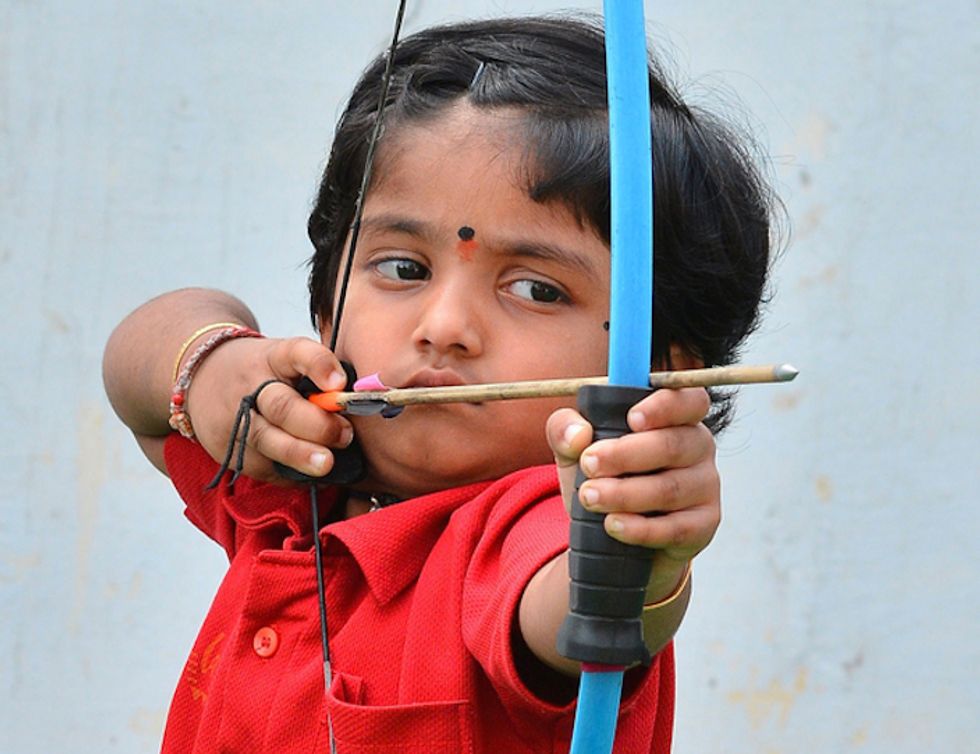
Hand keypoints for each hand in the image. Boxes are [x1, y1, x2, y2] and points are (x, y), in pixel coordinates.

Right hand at [188, 336, 353, 482]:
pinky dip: (289, 473)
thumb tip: (360, 404)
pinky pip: (261, 466)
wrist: (200, 375)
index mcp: (273, 357)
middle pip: (282, 406)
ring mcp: (235, 419)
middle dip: (316, 425)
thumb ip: (316, 377)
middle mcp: (251, 386)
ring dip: (299, 454)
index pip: (296, 353)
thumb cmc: (262, 371)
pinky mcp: (227, 449)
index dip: (319, 366)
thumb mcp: (284, 358)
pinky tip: (311, 476)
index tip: (339, 383)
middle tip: (345, 436)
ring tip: (326, 464)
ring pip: (266, 440)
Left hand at [546, 387, 719, 578]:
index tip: (631, 418)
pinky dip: (640, 528)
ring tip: (589, 496)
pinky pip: (676, 528)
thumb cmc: (603, 476)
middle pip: (672, 445)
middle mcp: (698, 446)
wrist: (614, 535)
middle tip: (588, 463)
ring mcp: (705, 486)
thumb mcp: (574, 449)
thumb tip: (578, 434)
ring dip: (625, 493)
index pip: (689, 400)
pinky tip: (613, 524)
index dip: (664, 406)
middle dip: (625, 454)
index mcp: (675, 416)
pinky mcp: (703, 525)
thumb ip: (564, 429)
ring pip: (669, 488)